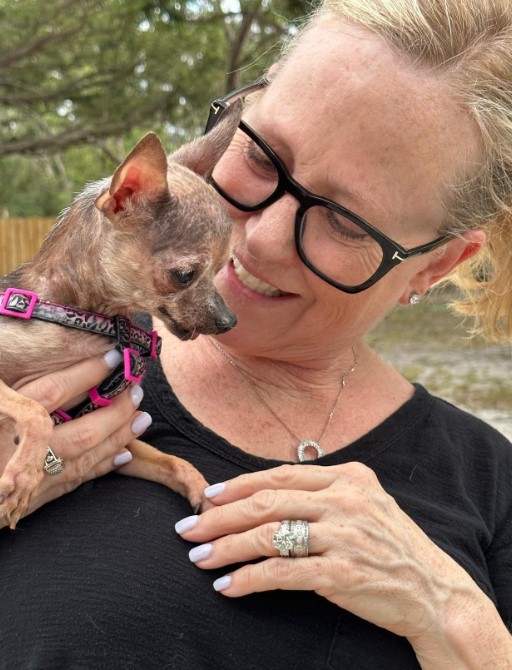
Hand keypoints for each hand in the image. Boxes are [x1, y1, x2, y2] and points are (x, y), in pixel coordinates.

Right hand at [0, 352, 151, 526]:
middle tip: (137, 390)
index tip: (113, 355)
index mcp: (10, 419)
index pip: (56, 390)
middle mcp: (26, 448)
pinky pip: (79, 478)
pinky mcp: (38, 496)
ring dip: (120, 435)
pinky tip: (124, 454)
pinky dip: (105, 465)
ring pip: (88, 454)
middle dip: (116, 409)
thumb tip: (28, 362)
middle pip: (84, 428)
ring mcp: (35, 476)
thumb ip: (13, 386)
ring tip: (142, 418)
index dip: (87, 372)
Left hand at [175, 463, 482, 641]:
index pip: (279, 474)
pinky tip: (228, 586)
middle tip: (188, 528)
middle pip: (266, 501)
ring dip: (225, 547)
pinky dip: (248, 579)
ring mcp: (344, 535)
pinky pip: (281, 572)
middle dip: (220, 515)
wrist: (434, 591)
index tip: (208, 496)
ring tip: (198, 558)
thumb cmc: (392, 546)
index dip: (238, 485)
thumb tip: (266, 494)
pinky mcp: (342, 572)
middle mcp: (345, 499)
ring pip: (267, 535)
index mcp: (349, 477)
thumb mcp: (366, 504)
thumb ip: (324, 492)